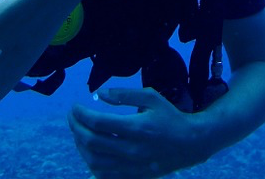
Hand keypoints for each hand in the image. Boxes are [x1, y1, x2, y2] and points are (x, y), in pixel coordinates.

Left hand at [67, 88, 206, 178]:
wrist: (191, 144)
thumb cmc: (170, 117)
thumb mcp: (151, 97)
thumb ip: (125, 94)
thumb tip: (99, 94)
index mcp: (136, 128)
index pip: (98, 122)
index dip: (81, 114)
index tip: (75, 107)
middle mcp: (132, 149)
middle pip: (92, 141)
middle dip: (76, 127)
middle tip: (73, 117)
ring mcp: (131, 165)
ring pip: (94, 160)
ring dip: (80, 146)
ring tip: (78, 133)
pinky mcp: (132, 175)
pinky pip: (103, 174)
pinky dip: (91, 163)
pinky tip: (90, 151)